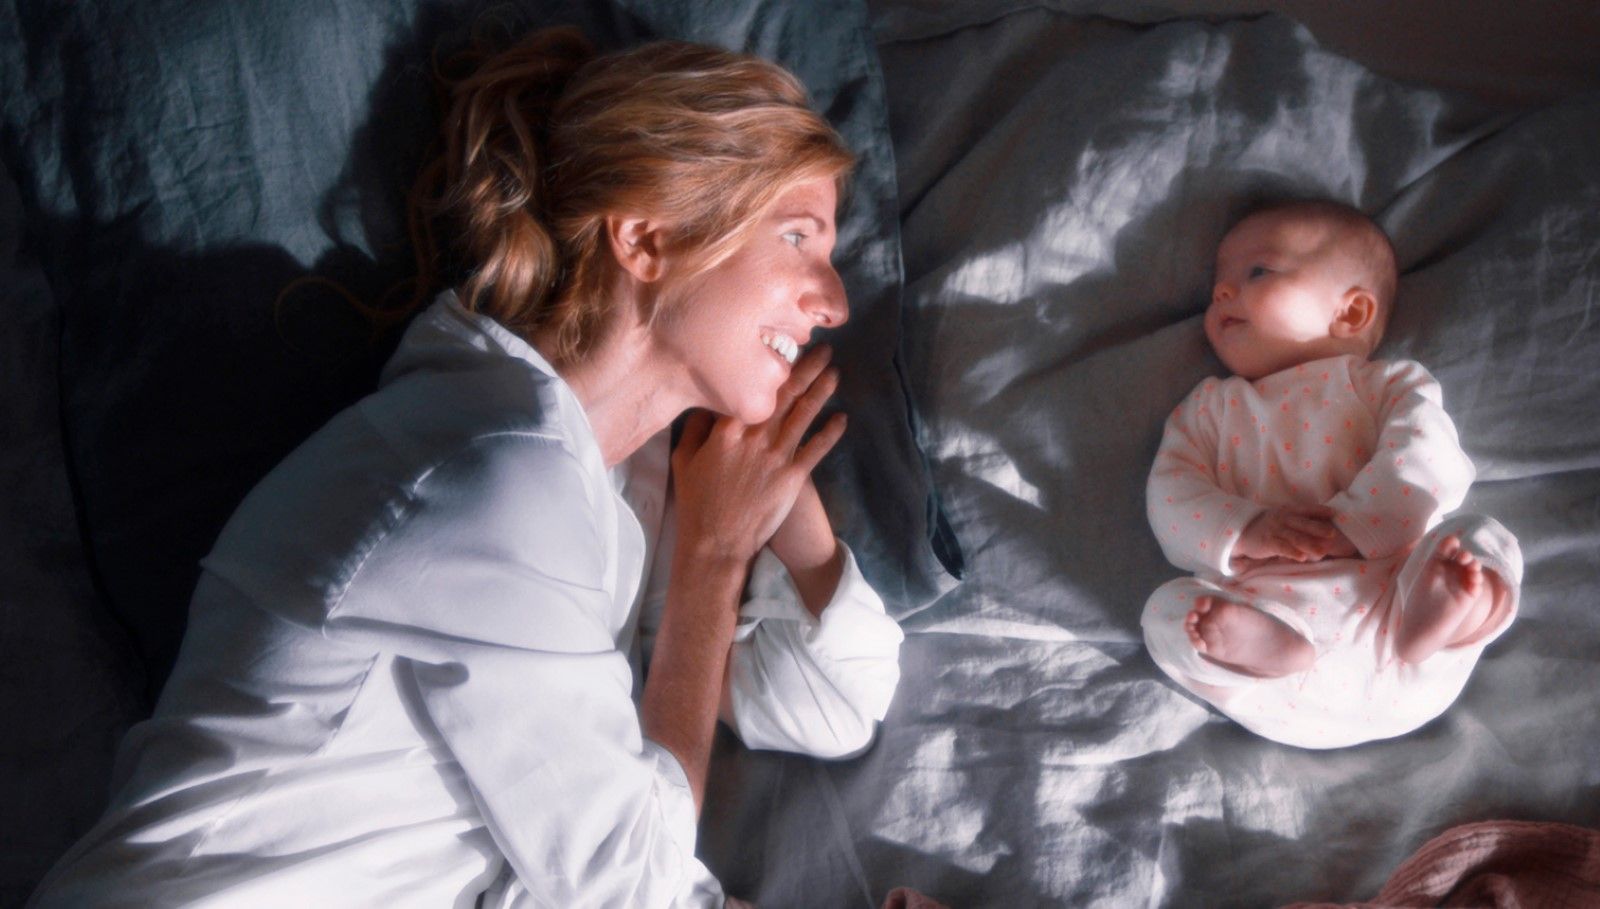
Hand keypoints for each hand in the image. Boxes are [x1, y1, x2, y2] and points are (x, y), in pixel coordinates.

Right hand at [670, 344, 846, 568]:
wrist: (715, 543)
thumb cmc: (696, 502)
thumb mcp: (684, 460)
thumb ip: (696, 428)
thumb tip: (707, 404)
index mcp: (727, 428)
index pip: (753, 388)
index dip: (772, 366)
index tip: (784, 347)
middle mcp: (755, 436)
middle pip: (785, 394)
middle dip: (806, 368)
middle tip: (823, 349)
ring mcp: (776, 456)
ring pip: (804, 415)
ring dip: (822, 391)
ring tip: (835, 372)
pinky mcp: (793, 477)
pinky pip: (817, 449)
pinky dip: (831, 432)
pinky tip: (842, 417)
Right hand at [1232, 504, 1358, 565]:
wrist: (1242, 532)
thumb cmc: (1269, 527)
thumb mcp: (1283, 519)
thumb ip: (1299, 522)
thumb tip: (1324, 529)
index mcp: (1288, 511)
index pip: (1306, 509)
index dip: (1319, 511)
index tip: (1333, 513)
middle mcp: (1282, 518)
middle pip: (1302, 523)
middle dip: (1318, 528)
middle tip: (1332, 534)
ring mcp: (1275, 530)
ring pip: (1294, 537)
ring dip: (1309, 544)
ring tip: (1322, 552)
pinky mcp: (1268, 542)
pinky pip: (1282, 547)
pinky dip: (1292, 552)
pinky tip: (1302, 557)